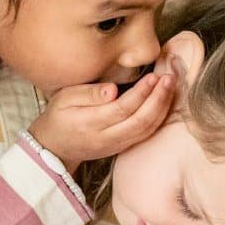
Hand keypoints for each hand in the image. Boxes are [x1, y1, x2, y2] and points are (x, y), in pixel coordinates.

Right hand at [27, 64, 176, 170]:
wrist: (54, 147)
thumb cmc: (58, 117)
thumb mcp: (63, 99)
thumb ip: (87, 94)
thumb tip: (112, 90)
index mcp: (89, 124)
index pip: (122, 109)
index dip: (141, 93)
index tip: (153, 77)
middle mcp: (106, 138)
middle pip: (140, 121)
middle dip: (158, 99)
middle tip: (169, 78)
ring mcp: (116, 145)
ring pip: (147, 129)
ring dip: (163, 108)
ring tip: (171, 86)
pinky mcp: (122, 147)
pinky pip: (146, 134)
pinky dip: (159, 117)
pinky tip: (165, 101)